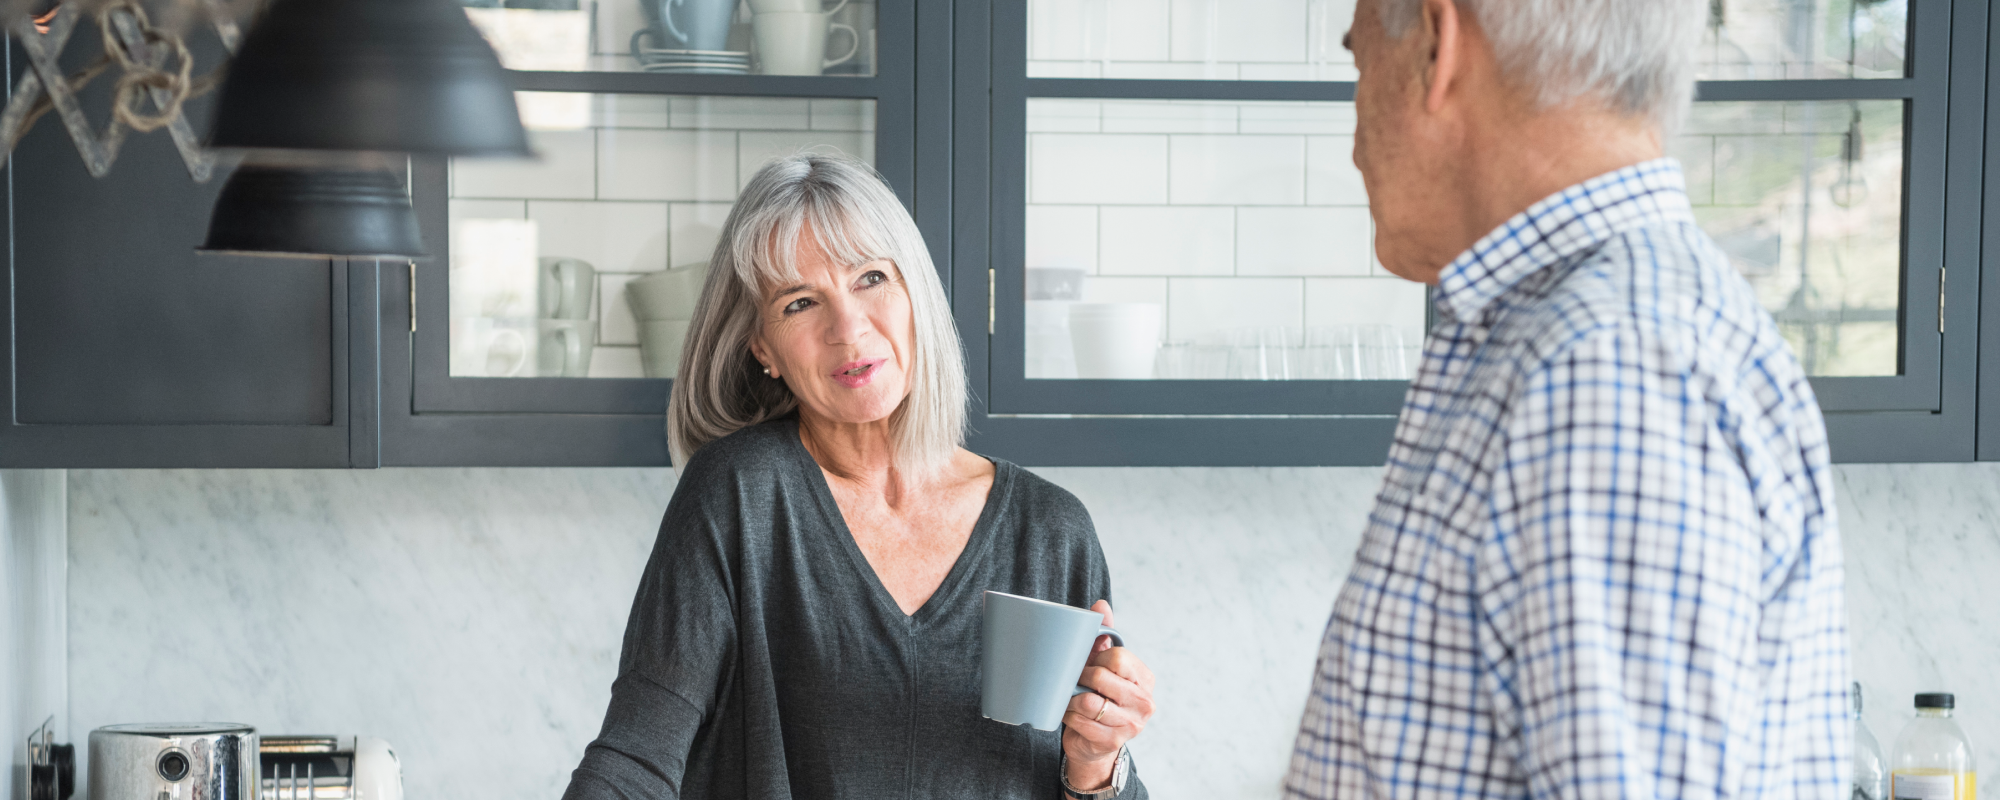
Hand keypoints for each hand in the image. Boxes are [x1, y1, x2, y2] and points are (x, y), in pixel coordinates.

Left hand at [1061, 600, 1154, 790]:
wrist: (1094, 742)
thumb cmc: (1099, 696)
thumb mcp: (1103, 665)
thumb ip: (1104, 636)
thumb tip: (1101, 605)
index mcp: (1145, 679)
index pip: (1118, 657)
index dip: (1096, 658)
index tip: (1088, 664)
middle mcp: (1144, 702)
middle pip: (1101, 678)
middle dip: (1080, 677)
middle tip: (1074, 680)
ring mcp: (1131, 725)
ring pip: (1089, 702)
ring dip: (1071, 699)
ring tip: (1069, 697)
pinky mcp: (1113, 742)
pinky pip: (1082, 723)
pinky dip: (1069, 716)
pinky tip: (1069, 714)